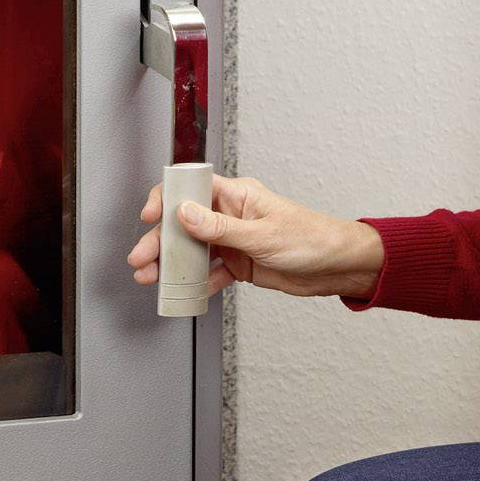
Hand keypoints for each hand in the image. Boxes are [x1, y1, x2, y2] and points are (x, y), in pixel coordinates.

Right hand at [126, 175, 383, 299]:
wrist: (337, 267)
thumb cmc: (312, 238)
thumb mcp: (263, 234)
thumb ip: (221, 228)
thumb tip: (185, 214)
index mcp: (237, 196)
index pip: (191, 188)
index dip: (166, 199)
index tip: (149, 216)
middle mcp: (231, 215)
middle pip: (184, 224)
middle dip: (160, 241)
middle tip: (142, 259)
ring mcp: (234, 241)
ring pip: (193, 250)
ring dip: (172, 264)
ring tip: (153, 278)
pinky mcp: (240, 264)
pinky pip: (211, 272)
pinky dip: (196, 283)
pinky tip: (185, 292)